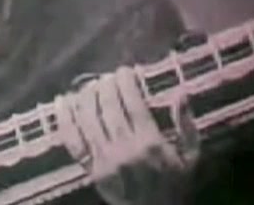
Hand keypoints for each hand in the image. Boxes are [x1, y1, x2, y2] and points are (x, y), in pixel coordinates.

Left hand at [60, 66, 199, 204]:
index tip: (125, 70)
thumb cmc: (175, 183)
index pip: (133, 104)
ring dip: (86, 96)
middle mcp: (124, 150)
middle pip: (108, 108)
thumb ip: (187, 125)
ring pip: (88, 119)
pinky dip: (64, 117)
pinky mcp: (89, 169)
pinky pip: (72, 139)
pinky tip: (62, 99)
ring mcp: (103, 160)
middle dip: (106, 86)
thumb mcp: (191, 157)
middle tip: (108, 76)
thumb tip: (181, 94)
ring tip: (90, 85)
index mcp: (150, 144)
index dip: (126, 83)